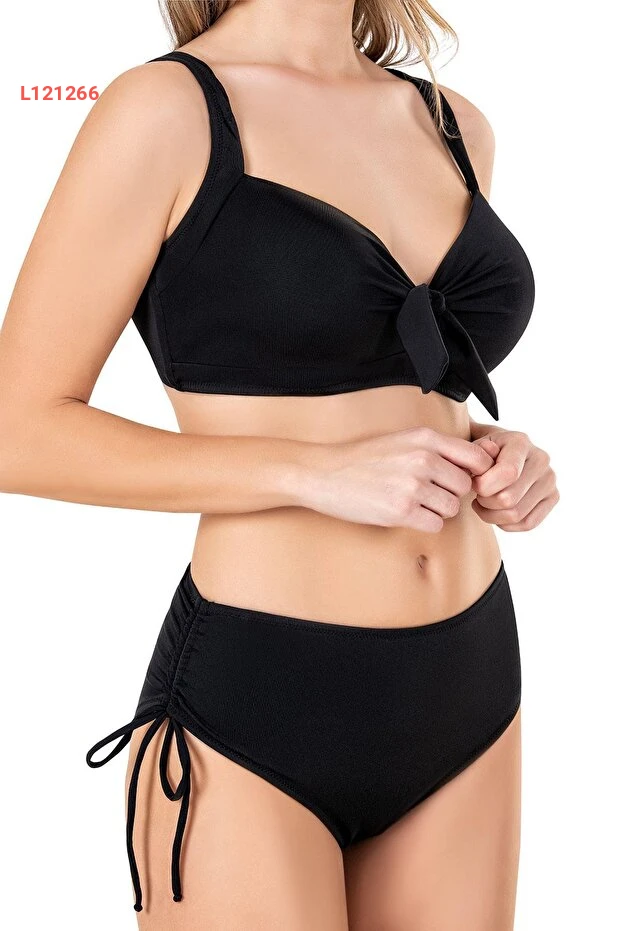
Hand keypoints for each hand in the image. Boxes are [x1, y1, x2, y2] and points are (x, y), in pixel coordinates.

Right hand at [303, 427, 495, 532]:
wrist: (325, 474)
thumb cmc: (364, 459)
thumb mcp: (402, 440)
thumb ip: (436, 448)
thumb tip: (473, 465)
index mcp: (425, 438)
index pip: (476, 458)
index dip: (475, 473)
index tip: (460, 480)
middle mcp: (423, 459)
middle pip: (465, 486)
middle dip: (451, 493)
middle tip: (429, 494)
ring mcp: (413, 485)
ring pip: (452, 508)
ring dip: (438, 511)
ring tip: (415, 503)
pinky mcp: (401, 510)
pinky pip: (436, 525)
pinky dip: (425, 524)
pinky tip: (407, 514)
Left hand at [470, 428, 558, 530]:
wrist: (500, 453)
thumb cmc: (482, 453)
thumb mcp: (473, 447)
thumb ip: (474, 453)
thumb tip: (485, 457)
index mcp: (520, 442)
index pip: (508, 473)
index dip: (484, 485)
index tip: (473, 484)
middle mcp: (541, 459)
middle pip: (508, 499)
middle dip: (485, 502)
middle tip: (477, 495)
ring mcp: (549, 480)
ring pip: (516, 515)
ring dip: (491, 515)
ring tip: (483, 503)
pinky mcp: (553, 497)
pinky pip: (528, 523)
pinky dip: (506, 524)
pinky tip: (496, 512)